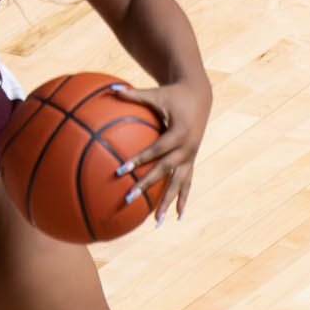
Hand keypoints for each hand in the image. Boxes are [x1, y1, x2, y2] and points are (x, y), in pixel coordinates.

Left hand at [109, 79, 210, 221]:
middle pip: (165, 170)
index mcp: (179, 132)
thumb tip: (109, 89)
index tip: (120, 171)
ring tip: (156, 221)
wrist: (200, 96)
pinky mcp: (192, 160)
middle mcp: (187, 147)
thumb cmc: (172, 94)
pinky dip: (183, 199)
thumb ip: (132, 94)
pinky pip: (187, 183)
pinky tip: (177, 216)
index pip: (156, 149)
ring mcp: (191, 156)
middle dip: (147, 184)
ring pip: (179, 183)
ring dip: (167, 202)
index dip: (139, 160)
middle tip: (129, 198)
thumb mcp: (154, 93)